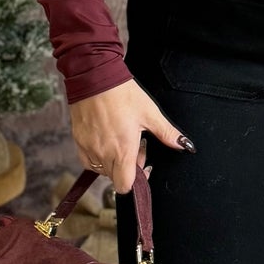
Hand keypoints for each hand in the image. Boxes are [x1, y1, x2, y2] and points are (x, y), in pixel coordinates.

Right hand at [68, 77, 193, 194]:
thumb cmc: (122, 94)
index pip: (125, 186)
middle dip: (127, 169)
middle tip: (134, 147)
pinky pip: (88, 161)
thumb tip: (184, 145)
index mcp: (123, 150)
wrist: (95, 78)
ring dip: (112, 162)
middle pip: (115, 178)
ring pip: (101, 170)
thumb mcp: (150, 113)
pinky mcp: (78, 141)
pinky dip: (98, 157)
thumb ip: (167, 134)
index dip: (136, 181)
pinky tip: (106, 141)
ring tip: (120, 141)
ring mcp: (89, 148)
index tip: (142, 166)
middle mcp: (104, 153)